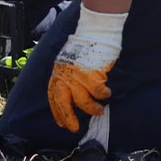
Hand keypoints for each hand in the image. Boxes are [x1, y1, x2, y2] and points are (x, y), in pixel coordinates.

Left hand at [48, 6, 124, 131]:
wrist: (94, 31)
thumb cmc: (83, 46)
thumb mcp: (67, 61)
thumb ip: (66, 75)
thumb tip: (70, 93)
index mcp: (58, 73)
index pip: (53, 96)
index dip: (57, 111)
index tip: (61, 123)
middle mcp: (65, 76)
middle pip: (63, 103)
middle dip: (69, 118)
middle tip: (74, 128)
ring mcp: (78, 76)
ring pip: (83, 102)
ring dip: (92, 109)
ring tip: (98, 110)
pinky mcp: (92, 75)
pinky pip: (99, 93)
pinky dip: (104, 95)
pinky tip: (107, 93)